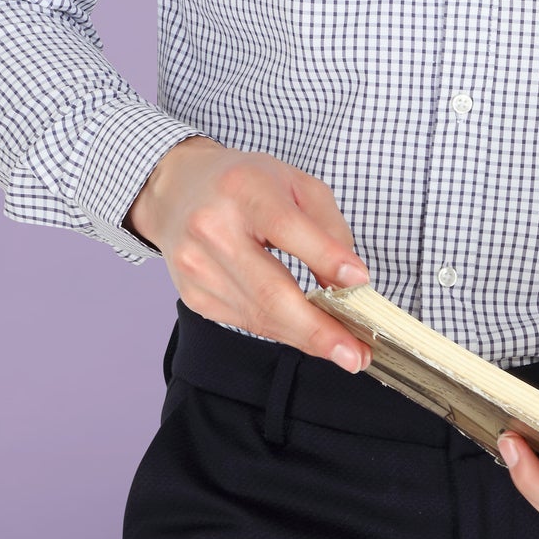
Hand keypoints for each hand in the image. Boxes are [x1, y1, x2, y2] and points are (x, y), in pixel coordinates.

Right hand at [126, 137, 373, 374]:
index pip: (286, 227)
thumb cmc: (246, 184)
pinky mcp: (193, 295)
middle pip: (269, 290)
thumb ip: (328, 228)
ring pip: (260, 315)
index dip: (325, 257)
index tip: (360, 282)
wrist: (177, 191)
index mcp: (242, 188)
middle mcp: (212, 228)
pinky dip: (283, 330)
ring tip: (345, 350)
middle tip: (356, 354)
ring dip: (306, 338)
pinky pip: (247, 322)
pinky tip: (306, 331)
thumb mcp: (295, 184)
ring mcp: (197, 266)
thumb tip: (348, 282)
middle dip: (318, 329)